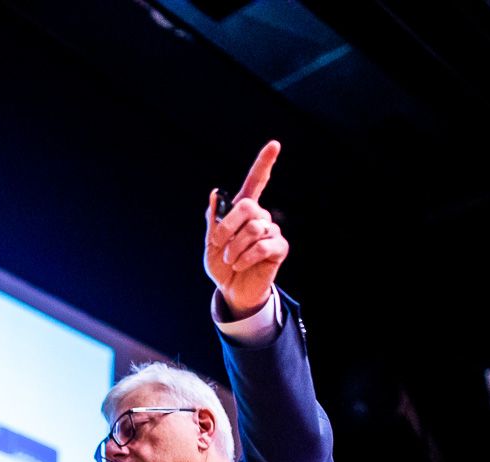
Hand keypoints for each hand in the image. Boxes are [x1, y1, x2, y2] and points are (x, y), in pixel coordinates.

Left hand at [205, 140, 287, 318]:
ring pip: (253, 228)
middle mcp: (260, 217)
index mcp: (243, 211)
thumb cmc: (221, 264)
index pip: (256, 182)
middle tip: (218, 244)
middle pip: (249, 206)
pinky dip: (246, 257)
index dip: (264, 163)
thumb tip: (215, 192)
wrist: (231, 289)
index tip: (275, 145)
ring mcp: (271, 232)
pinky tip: (240, 264)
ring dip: (234, 247)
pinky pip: (263, 245)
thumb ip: (213, 219)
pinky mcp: (279, 248)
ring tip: (230, 259)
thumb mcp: (210, 242)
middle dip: (227, 226)